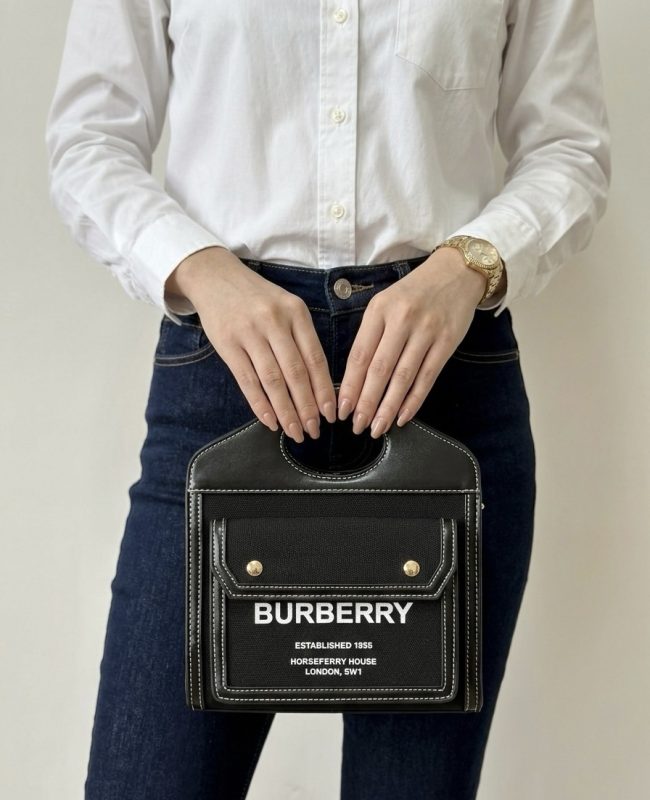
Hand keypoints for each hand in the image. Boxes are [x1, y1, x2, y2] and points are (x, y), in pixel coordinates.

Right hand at [165, 247, 337, 441]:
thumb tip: (317, 383)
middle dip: (307, 406)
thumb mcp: (286, 307)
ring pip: (273, 380)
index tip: (330, 414)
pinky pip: (247, 380)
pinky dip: (260, 404)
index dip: (324, 390)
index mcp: (296, 313)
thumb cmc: (257, 298)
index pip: (315, 358)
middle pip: (296, 372)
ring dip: (286, 411)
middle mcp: (275, 322)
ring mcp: (250, 333)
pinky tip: (269, 420)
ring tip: (294, 431)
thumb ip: (301, 338)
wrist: (215, 276)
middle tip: (314, 430)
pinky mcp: (228, 344)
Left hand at [336, 248, 492, 436]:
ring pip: (403, 377)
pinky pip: (427, 377)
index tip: (341, 409)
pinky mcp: (447, 342)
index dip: (350, 386)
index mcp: (380, 310)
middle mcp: (402, 320)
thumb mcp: (384, 303)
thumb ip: (370, 335)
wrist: (456, 272)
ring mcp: (427, 331)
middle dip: (366, 403)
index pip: (360, 355)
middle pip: (379, 369)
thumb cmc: (413, 293)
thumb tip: (354, 379)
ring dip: (388, 407)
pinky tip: (403, 417)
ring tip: (377, 427)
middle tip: (357, 426)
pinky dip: (414, 400)